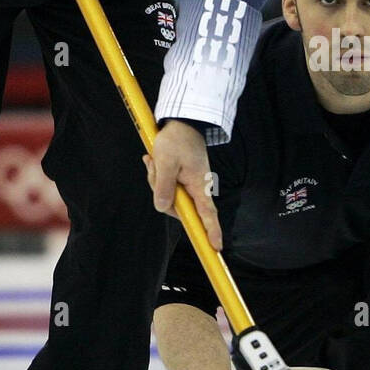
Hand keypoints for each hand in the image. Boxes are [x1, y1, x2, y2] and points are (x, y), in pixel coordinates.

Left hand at [144, 120, 221, 249]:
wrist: (182, 122)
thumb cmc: (177, 140)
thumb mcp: (166, 162)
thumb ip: (163, 186)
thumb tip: (162, 207)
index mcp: (199, 185)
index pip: (208, 214)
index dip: (211, 231)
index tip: (216, 247)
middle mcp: (197, 188)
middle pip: (177, 206)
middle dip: (160, 192)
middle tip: (153, 167)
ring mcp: (189, 184)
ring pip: (169, 196)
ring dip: (156, 181)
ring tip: (153, 160)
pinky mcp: (183, 179)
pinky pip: (167, 186)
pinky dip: (158, 176)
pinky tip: (153, 160)